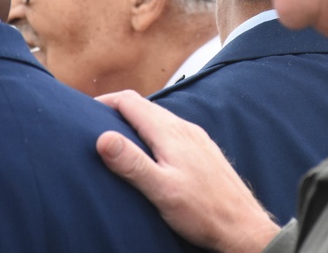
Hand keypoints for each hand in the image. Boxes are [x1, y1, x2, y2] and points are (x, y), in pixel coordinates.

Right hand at [96, 90, 280, 252]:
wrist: (243, 226)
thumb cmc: (203, 212)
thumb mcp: (161, 191)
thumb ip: (132, 163)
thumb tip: (103, 137)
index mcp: (170, 133)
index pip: (130, 102)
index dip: (105, 101)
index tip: (84, 111)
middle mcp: (184, 128)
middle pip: (144, 106)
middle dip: (118, 109)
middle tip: (94, 122)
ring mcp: (196, 137)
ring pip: (159, 117)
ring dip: (136, 120)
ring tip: (118, 136)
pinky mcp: (204, 149)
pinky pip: (173, 129)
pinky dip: (153, 131)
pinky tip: (151, 151)